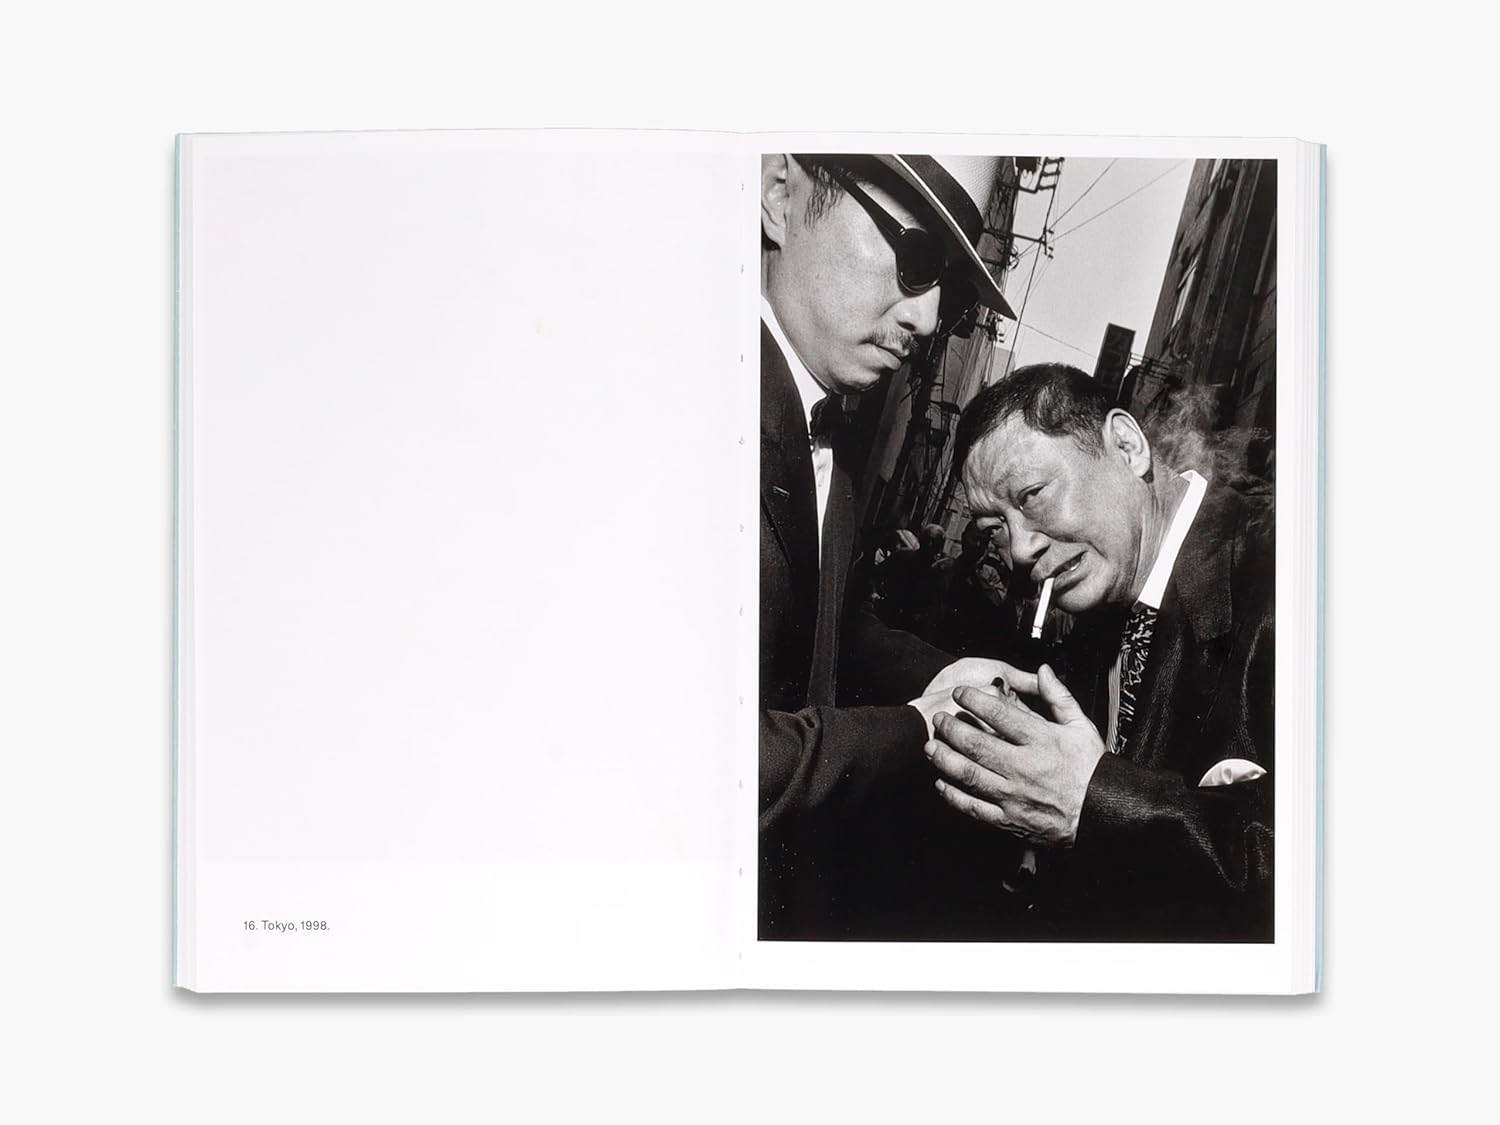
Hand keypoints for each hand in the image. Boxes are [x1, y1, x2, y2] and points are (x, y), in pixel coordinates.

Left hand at [926, 664, 1104, 846]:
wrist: (1104, 814)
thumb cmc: (1092, 770)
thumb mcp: (1081, 726)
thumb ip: (1059, 697)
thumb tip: (1043, 671)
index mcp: (1042, 741)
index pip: (1000, 715)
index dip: (974, 700)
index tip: (959, 693)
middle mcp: (1025, 767)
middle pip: (977, 744)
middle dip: (951, 729)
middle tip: (938, 719)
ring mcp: (1015, 795)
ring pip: (971, 775)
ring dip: (945, 760)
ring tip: (930, 747)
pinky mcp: (1010, 820)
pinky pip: (975, 808)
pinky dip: (954, 796)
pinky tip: (942, 783)